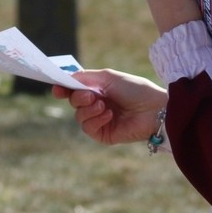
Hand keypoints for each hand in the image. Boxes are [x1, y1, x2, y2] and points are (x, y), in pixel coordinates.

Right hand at [51, 69, 167, 145]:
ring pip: (79, 117)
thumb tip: (65, 78)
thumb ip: (85, 77)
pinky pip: (88, 128)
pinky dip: (96, 120)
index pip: (74, 90)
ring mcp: (100, 120)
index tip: (57, 88)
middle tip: (91, 96)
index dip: (63, 89)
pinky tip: (109, 115)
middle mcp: (97, 105)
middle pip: (74, 102)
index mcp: (98, 89)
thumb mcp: (108, 77)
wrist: (154, 108)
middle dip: (79, 98)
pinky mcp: (104, 135)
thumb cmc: (135, 89)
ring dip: (88, 110)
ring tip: (104, 106)